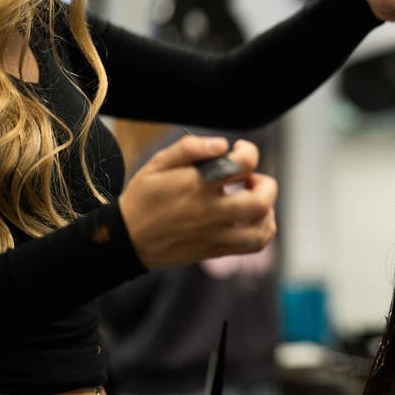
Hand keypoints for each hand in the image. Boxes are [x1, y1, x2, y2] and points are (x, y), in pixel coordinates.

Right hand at [118, 135, 277, 268]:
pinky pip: (254, 244)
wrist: (127, 239)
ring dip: (267, 209)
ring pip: (261, 228)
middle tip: (250, 179)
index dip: (249, 151)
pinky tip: (252, 217)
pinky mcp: (216, 250)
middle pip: (260, 201)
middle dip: (265, 184)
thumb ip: (191, 148)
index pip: (243, 164)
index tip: (239, 150)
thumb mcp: (158, 163)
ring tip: (252, 199)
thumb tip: (222, 144)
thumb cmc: (145, 196)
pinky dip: (263, 229)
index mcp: (196, 185)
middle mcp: (209, 212)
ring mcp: (214, 234)